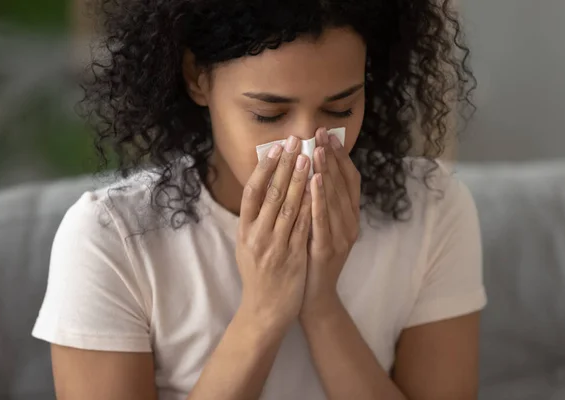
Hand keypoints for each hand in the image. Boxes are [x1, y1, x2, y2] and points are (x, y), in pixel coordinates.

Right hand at [236, 136, 311, 332]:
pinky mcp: (293, 257)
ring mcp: (275, 247)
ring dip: (301, 179)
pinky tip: (319, 189)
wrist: (264, 310)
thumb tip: (263, 187)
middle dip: (286, 165)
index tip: (275, 147)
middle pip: (272, 194)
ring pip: (289, 207)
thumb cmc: (257, 275)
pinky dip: (312, 206)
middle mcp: (257, 236)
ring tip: (310, 157)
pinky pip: (304, 227)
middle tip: (297, 142)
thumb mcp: (247, 246)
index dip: (264, 168)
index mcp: (244, 231)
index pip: (252, 192)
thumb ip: (255, 220)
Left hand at [300, 127, 360, 321]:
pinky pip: (323, 220)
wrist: (312, 296)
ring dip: (326, 172)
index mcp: (349, 217)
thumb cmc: (311, 258)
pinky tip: (314, 181)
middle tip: (321, 134)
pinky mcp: (327, 249)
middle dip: (331, 157)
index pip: (348, 180)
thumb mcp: (319, 226)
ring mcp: (340, 237)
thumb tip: (310, 169)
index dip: (340, 156)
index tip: (329, 135)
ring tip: (317, 150)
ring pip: (335, 199)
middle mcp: (349, 224)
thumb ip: (319, 202)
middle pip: (342, 184)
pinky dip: (320, 199)